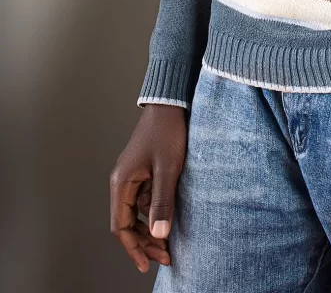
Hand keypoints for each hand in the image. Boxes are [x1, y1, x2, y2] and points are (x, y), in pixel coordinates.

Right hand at [110, 103, 187, 273]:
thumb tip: (158, 234)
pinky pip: (146, 199)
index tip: (145, 265)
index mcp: (122, 182)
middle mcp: (123, 181)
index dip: (133, 248)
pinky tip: (170, 215)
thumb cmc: (167, 131)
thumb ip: (162, 201)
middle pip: (128, 222)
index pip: (121, 226)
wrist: (170, 104)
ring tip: (169, 242)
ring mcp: (133, 176)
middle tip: (164, 256)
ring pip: (138, 212)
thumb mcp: (168, 168)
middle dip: (144, 242)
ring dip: (151, 228)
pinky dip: (156, 211)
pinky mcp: (144, 171)